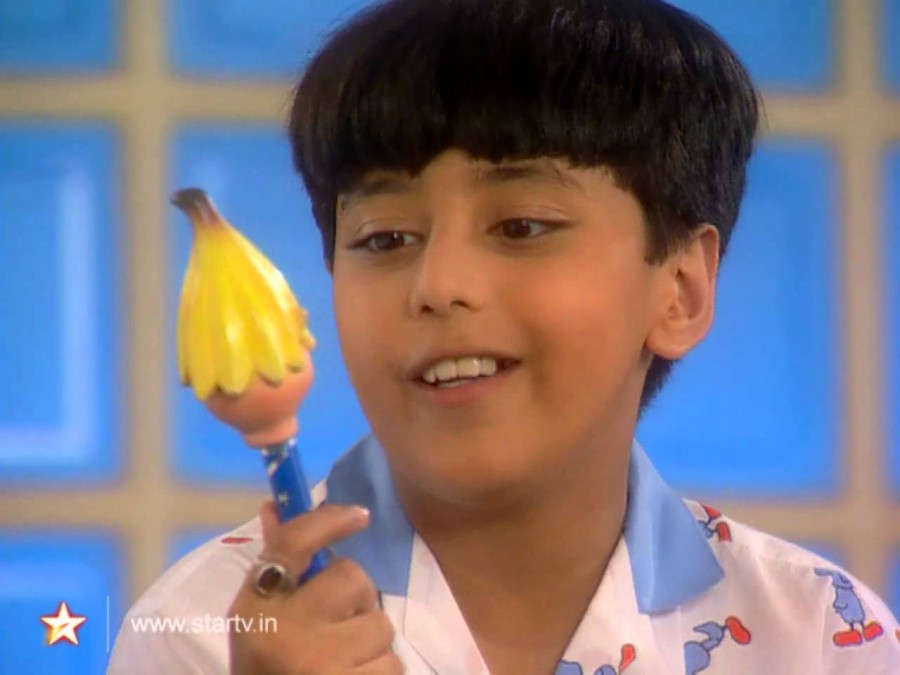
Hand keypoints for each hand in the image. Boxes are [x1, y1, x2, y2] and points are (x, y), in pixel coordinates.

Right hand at [229, 502, 402, 673]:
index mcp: (257, 611)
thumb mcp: (258, 621)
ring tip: (342, 667)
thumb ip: (276, 566)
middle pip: (354, 578)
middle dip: (355, 602)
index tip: (359, 515)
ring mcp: (322, 666)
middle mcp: (287, 634)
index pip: (293, 544)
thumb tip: (274, 506)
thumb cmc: (267, 670)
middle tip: (336, 630)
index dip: (327, 520)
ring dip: (371, 646)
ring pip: (380, 626)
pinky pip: (393, 666)